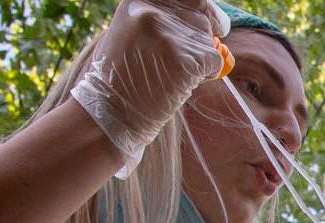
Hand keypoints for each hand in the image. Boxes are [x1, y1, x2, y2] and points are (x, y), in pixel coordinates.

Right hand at [70, 0, 227, 171]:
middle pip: (200, 19)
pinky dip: (205, 75)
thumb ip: (162, 21)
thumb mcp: (132, 32)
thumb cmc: (121, 76)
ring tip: (170, 74)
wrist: (109, 110)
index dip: (204, 8)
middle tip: (184, 61)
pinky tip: (179, 84)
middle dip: (201, 40)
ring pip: (209, 42)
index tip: (215, 23)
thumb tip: (204, 18)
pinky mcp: (185, 60)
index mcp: (138, 2)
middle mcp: (154, 13)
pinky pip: (213, 62)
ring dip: (200, 60)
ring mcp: (170, 36)